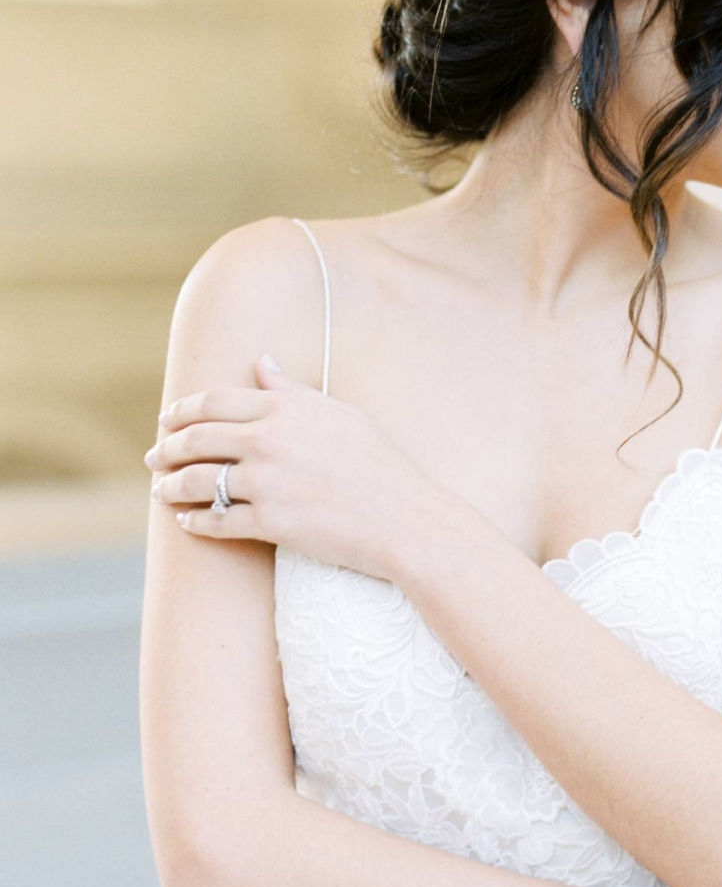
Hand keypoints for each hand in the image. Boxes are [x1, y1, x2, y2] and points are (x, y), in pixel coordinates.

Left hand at [145, 354, 426, 578]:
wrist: (403, 516)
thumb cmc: (377, 462)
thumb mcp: (337, 414)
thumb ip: (291, 390)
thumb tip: (260, 363)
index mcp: (284, 409)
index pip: (213, 403)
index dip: (181, 411)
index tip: (167, 420)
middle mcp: (269, 441)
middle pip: (196, 439)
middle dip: (166, 448)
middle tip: (154, 456)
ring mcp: (266, 483)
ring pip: (197, 482)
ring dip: (171, 486)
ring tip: (162, 489)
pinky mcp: (269, 523)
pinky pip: (216, 521)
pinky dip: (194, 522)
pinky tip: (186, 522)